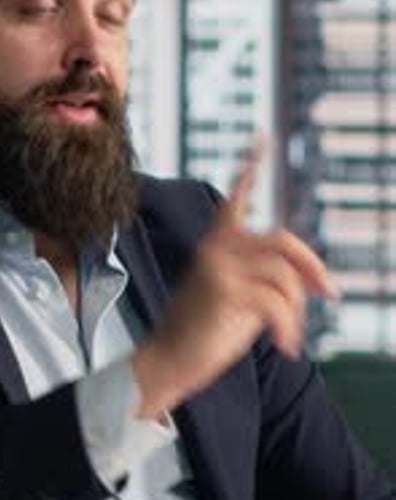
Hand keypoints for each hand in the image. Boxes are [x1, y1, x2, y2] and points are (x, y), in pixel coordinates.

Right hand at [133, 142, 337, 418]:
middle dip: (313, 267)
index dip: (250, 168)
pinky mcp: (224, 289)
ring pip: (284, 276)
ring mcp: (218, 266)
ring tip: (288, 337)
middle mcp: (216, 247)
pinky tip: (284, 346)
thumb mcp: (240, 299)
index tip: (261, 138)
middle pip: (282, 241)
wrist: (169, 361)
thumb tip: (315, 282)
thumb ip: (267, 280)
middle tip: (330, 295)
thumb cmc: (203, 333)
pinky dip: (288, 327)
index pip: (236, 199)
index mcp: (216, 244)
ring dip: (296, 312)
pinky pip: (277, 302)